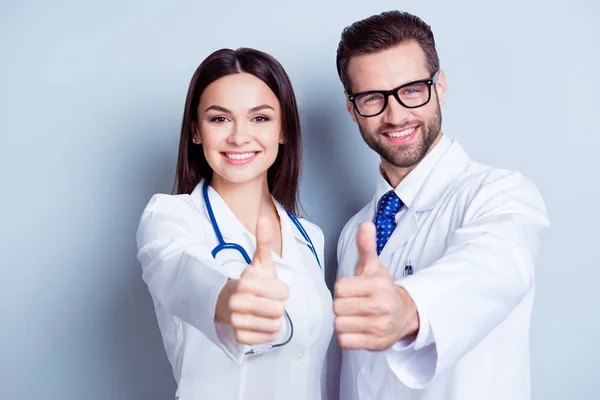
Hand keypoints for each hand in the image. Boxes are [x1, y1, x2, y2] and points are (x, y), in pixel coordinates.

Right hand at [227, 216, 288, 344]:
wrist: (231, 301)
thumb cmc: (253, 282)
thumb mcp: (260, 262)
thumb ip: (263, 241)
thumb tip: (263, 218)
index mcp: (245, 281)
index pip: (283, 292)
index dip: (283, 290)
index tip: (274, 288)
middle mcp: (237, 301)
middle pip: (278, 310)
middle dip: (278, 306)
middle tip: (269, 302)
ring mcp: (236, 320)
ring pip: (274, 325)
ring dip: (274, 320)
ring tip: (264, 312)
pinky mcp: (239, 337)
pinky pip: (267, 339)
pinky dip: (268, 333)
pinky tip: (261, 323)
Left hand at [333, 221, 418, 349]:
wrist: (404, 315)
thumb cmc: (382, 289)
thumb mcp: (374, 267)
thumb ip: (366, 246)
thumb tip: (366, 224)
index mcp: (378, 286)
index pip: (340, 289)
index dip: (342, 289)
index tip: (353, 290)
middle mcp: (380, 307)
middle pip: (338, 307)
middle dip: (342, 306)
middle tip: (354, 304)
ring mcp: (379, 327)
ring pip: (339, 325)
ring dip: (343, 322)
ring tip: (355, 317)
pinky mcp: (375, 344)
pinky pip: (345, 341)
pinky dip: (347, 337)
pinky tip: (357, 329)